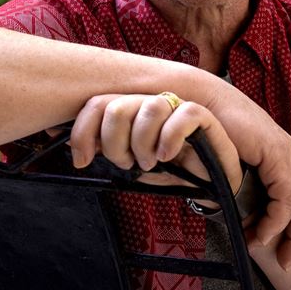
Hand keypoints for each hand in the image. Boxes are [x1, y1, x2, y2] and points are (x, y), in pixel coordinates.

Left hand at [68, 93, 242, 193]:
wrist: (209, 186)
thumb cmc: (170, 172)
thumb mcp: (132, 164)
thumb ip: (109, 151)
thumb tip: (80, 152)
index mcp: (130, 111)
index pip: (97, 104)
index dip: (84, 132)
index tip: (82, 161)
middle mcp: (149, 103)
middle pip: (118, 108)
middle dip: (116, 144)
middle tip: (129, 163)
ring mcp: (176, 107)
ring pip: (150, 108)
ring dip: (144, 143)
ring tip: (151, 161)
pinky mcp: (202, 115)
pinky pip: (183, 114)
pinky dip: (171, 138)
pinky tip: (168, 155)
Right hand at [204, 89, 290, 268]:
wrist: (201, 101)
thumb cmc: (208, 127)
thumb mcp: (231, 160)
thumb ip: (239, 180)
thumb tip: (234, 206)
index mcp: (281, 152)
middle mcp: (289, 152)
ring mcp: (285, 152)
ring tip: (281, 258)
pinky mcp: (276, 154)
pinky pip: (286, 198)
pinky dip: (277, 221)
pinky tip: (264, 235)